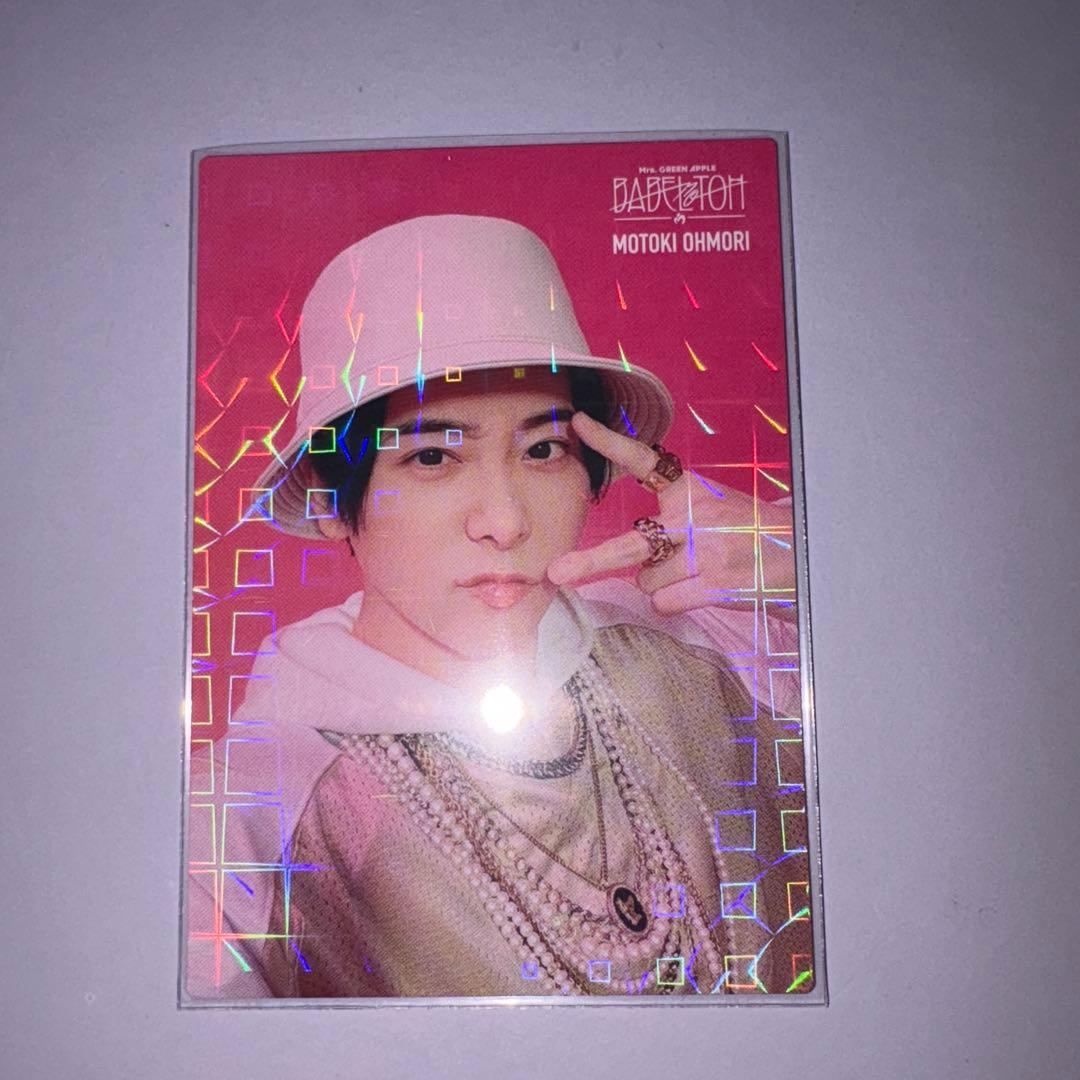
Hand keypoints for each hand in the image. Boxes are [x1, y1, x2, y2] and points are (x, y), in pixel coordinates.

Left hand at [546, 413, 796, 616]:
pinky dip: (675, 603)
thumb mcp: (718, 509)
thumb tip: (633, 564)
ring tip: (698, 573)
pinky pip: (665, 602)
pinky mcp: (715, 585)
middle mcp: (696, 518)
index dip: (610, 442)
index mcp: (694, 491)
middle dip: (589, 562)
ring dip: (662, 584)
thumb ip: (676, 521)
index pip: (646, 460)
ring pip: (646, 581)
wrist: (806, 560)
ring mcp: (705, 553)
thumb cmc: (755, 536)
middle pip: (627, 545)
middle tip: (556, 573)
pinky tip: (704, 590)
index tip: (579, 423)